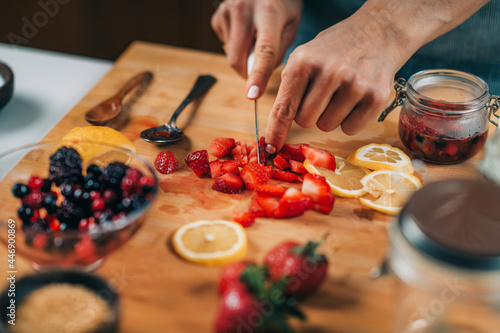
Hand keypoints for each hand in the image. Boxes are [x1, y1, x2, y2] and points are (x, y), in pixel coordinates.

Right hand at [211, 0, 301, 98]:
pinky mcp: (217, 16)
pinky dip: (236, 45)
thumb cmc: (283, 4)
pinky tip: (246, 31)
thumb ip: (278, 51)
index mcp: (269, 12)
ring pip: (230, 54)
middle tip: (259, 71)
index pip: (264, 50)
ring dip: (243, 56)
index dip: (258, 75)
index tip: (252, 95)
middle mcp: (244, 9)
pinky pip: (225, 44)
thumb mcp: (291, 24)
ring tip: (256, 37)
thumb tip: (258, 75)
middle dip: (247, 73)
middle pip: (237, 58)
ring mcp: (227, 11)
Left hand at [264, 15, 399, 152]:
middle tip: (322, 94)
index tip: (270, 148)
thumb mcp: (304, 57)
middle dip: (310, 114)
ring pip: (327, 127)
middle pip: (305, 122)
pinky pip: (350, 129)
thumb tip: (275, 126)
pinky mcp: (376, 97)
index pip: (284, 107)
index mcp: (304, 61)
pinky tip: (355, 99)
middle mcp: (330, 72)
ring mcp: (355, 84)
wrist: (377, 33)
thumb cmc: (333, 51)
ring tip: (340, 92)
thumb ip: (288, 87)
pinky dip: (349, 120)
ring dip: (330, 116)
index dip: (275, 131)